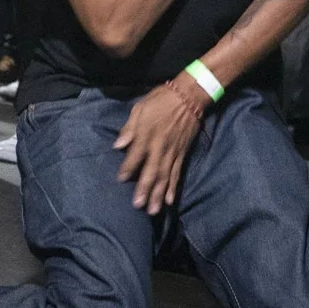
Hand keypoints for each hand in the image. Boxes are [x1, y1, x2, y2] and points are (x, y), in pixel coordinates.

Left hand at [114, 78, 207, 213]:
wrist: (190, 96)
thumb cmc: (161, 100)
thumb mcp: (141, 107)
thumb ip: (130, 128)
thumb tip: (118, 144)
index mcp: (148, 134)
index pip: (135, 155)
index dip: (128, 168)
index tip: (120, 179)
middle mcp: (160, 147)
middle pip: (151, 171)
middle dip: (144, 189)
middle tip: (138, 205)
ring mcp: (173, 152)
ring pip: (165, 177)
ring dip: (159, 194)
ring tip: (153, 210)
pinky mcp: (182, 154)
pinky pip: (177, 173)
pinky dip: (174, 188)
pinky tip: (170, 201)